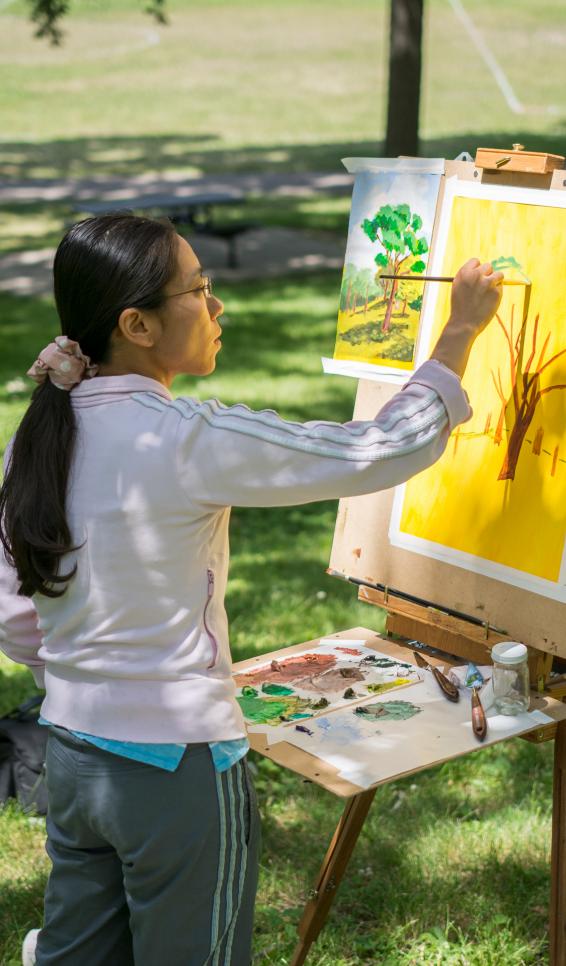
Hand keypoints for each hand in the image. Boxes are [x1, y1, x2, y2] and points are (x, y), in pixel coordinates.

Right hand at [430, 259, 503, 377]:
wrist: (464, 323)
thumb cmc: (460, 306)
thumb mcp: (458, 287)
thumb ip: (468, 275)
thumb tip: (481, 267)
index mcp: (464, 272)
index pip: (476, 261)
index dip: (477, 270)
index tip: (476, 278)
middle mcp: (476, 275)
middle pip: (488, 266)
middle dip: (487, 275)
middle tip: (483, 287)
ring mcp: (487, 282)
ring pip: (498, 274)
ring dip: (495, 281)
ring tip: (487, 294)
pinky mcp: (496, 291)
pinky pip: (501, 286)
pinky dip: (497, 292)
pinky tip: (488, 301)